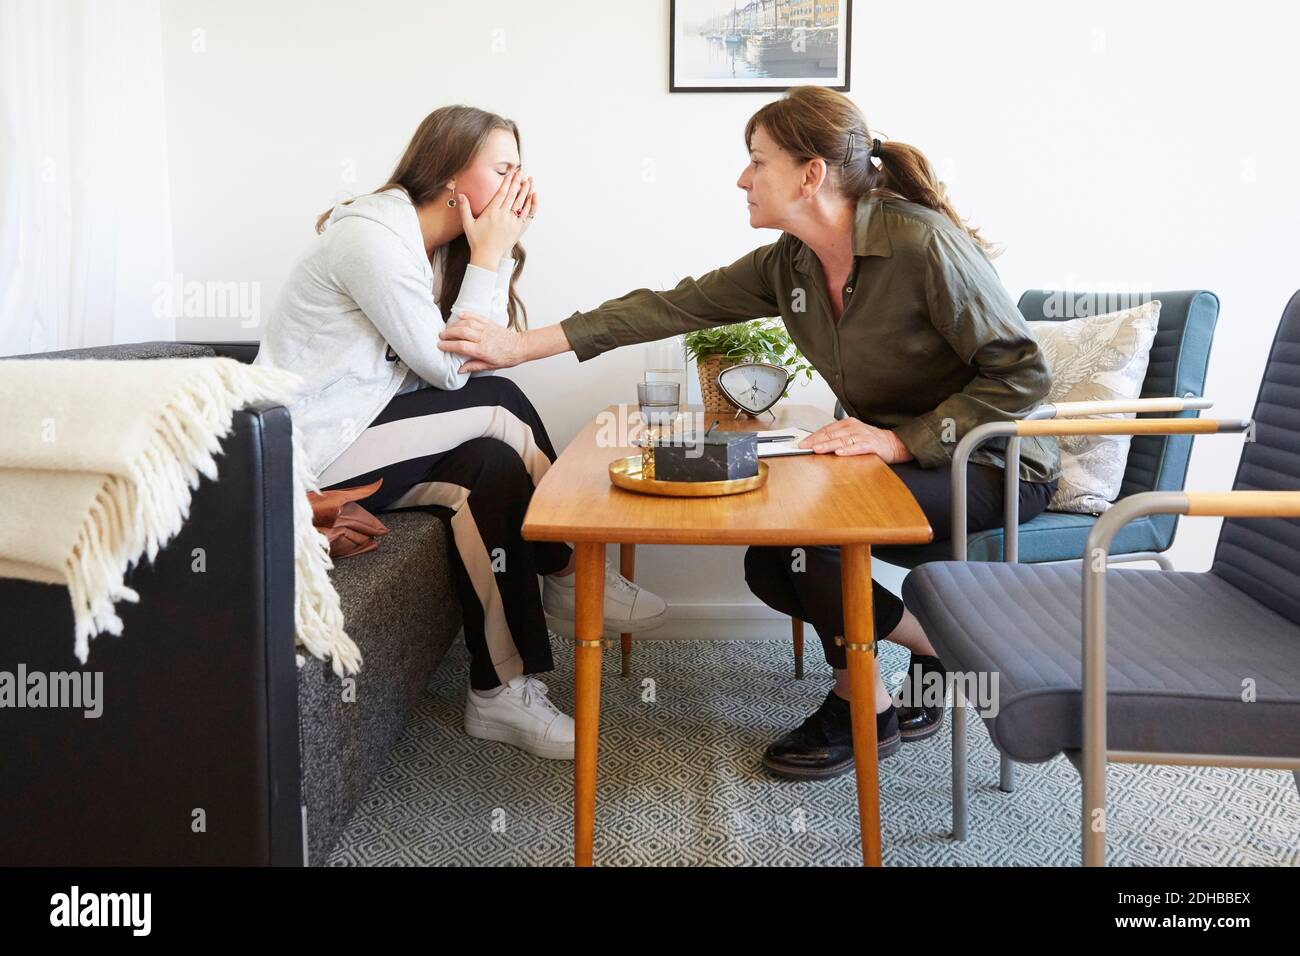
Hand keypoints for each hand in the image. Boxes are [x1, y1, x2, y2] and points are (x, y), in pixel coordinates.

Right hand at [438, 312, 526, 371]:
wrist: (520, 347)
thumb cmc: (506, 358)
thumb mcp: (490, 366)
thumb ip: (474, 366)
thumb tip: (460, 370)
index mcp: (482, 350)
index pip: (461, 346)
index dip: (448, 345)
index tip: (440, 345)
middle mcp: (483, 338)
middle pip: (461, 332)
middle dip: (448, 333)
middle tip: (440, 336)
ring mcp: (486, 329)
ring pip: (467, 323)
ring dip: (455, 324)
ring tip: (448, 328)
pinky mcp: (490, 323)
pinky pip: (476, 316)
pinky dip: (467, 314)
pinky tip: (459, 315)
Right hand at [456, 169, 537, 267]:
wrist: (487, 256)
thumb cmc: (476, 240)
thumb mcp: (468, 224)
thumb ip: (464, 208)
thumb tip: (460, 195)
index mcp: (491, 212)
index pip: (501, 192)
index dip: (507, 181)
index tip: (511, 172)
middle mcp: (503, 216)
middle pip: (513, 195)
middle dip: (517, 182)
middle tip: (521, 171)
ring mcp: (512, 223)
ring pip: (522, 203)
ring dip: (526, 190)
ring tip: (529, 180)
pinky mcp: (518, 229)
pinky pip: (527, 215)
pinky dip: (531, 205)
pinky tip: (534, 196)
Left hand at [798, 417, 913, 461]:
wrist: (893, 444)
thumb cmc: (870, 441)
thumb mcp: (852, 436)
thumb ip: (837, 439)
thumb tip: (817, 445)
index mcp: (847, 424)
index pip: (826, 430)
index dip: (813, 436)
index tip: (802, 443)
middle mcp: (854, 428)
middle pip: (831, 434)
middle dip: (816, 440)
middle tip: (804, 447)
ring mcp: (862, 435)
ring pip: (841, 440)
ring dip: (828, 445)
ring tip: (817, 449)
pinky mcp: (871, 445)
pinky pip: (857, 447)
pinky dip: (848, 450)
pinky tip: (839, 453)